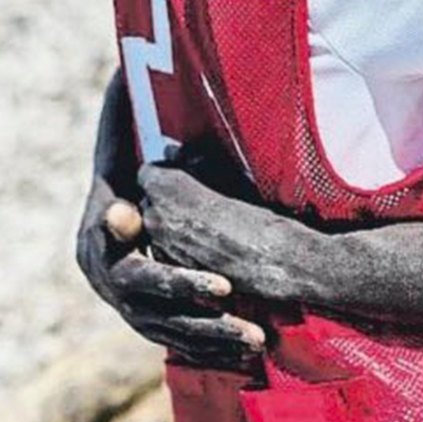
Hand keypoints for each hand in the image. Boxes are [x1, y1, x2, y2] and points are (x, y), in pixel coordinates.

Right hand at [75, 175, 263, 368]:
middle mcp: (119, 296)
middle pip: (169, 318)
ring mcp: (135, 314)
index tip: (226, 286)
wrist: (103, 228)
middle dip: (213, 325)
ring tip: (259, 342)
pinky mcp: (151, 324)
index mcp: (108, 263)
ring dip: (220, 341)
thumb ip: (127, 193)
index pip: (148, 279)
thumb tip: (119, 213)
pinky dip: (211, 348)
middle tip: (255, 331)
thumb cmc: (123, 193)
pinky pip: (182, 343)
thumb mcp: (121, 187)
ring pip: (180, 335)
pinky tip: (245, 354)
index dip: (186, 284)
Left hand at [140, 164, 316, 305]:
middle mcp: (156, 218)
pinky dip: (180, 244)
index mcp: (168, 188)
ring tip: (205, 221)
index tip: (186, 174)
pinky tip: (207, 243)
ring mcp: (161, 247)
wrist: (274, 261)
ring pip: (157, 226)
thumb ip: (193, 163)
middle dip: (165, 197)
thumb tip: (171, 152)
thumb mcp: (227, 176)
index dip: (167, 172)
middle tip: (197, 196)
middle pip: (149, 199)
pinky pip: (167, 250)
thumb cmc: (257, 212)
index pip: (148, 172)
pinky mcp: (172, 270)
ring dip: (171, 221)